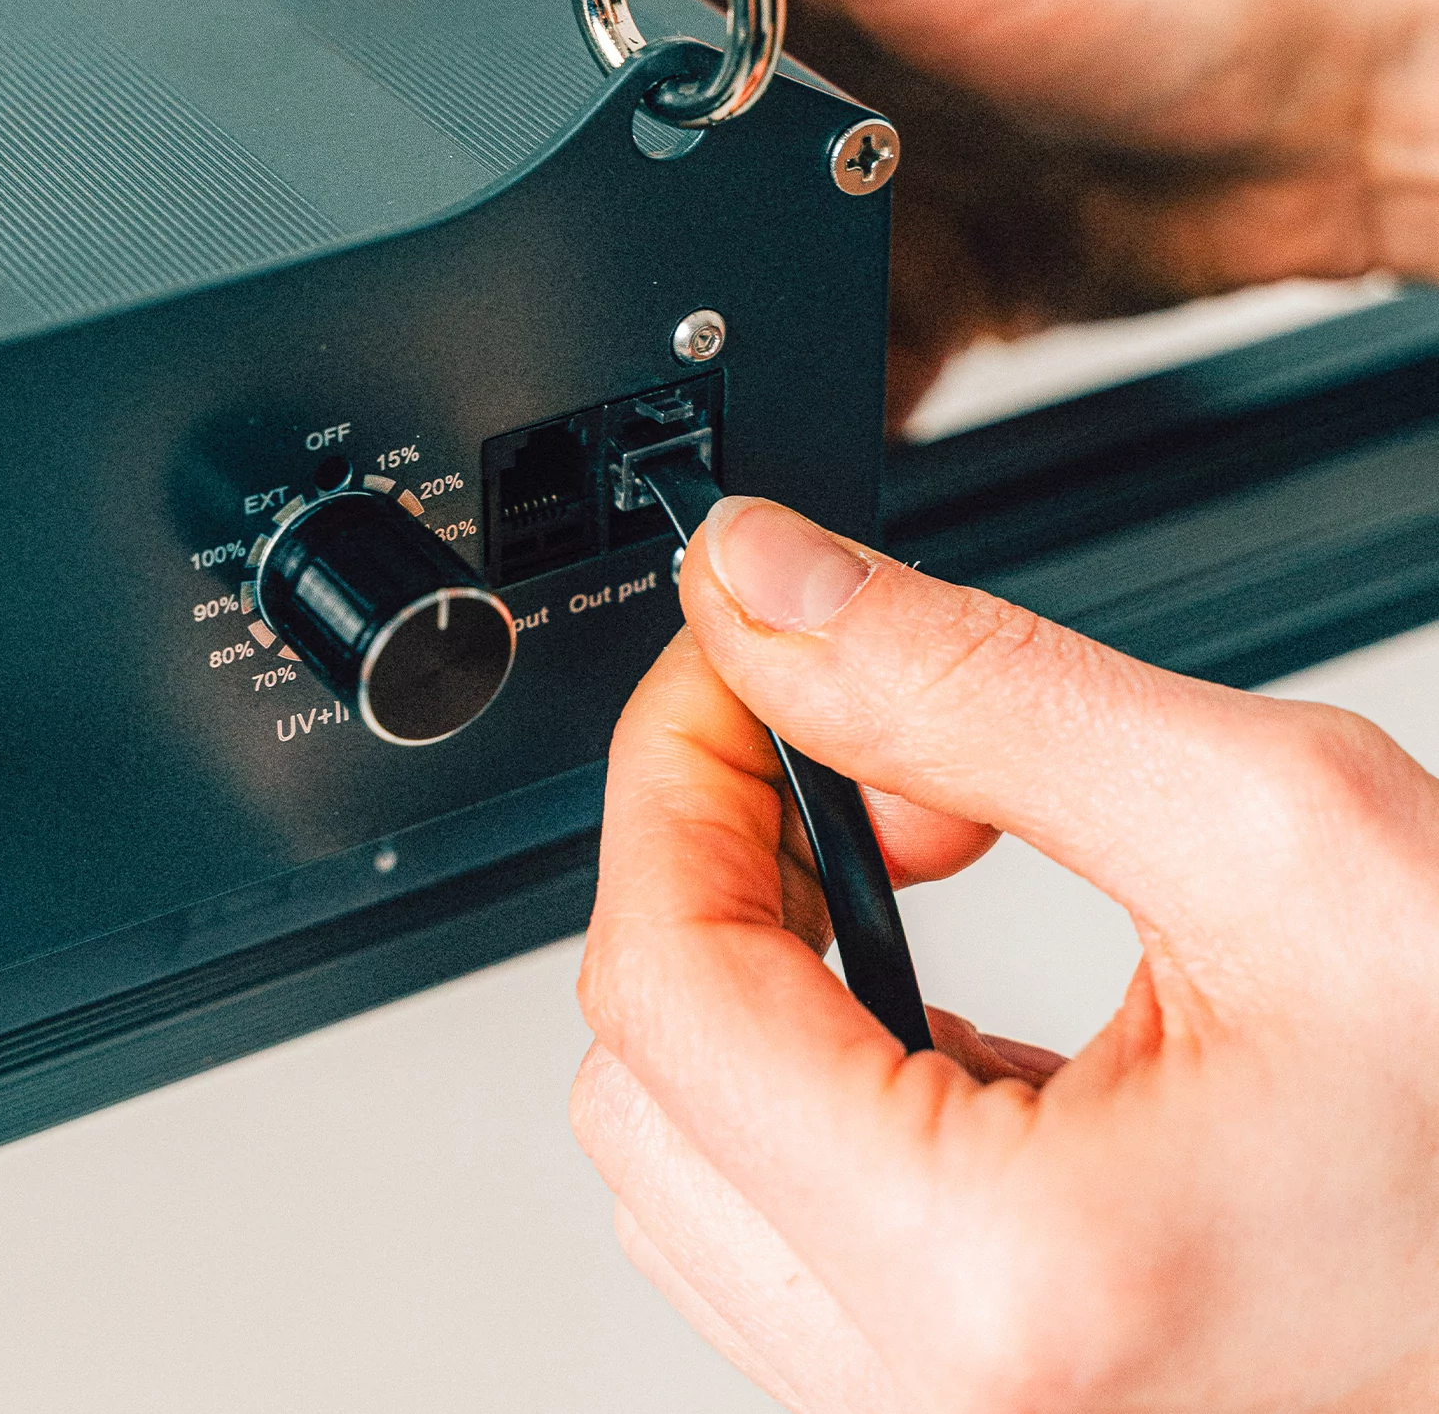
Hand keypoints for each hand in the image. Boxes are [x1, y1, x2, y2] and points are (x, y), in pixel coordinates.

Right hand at [327, 0, 1438, 420]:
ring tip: (589, 422)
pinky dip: (747, 439)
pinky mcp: (856, 307)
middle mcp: (729, 83)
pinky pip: (764, 394)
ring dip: (622, 376)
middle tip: (460, 336)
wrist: (1305, 116)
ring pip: (650, 313)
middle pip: (550, 189)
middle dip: (504, 268)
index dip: (396, 81)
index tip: (336, 168)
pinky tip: (723, 461)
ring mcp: (788, 207)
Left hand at [572, 494, 1438, 1410]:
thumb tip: (766, 591)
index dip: (669, 771)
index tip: (729, 657)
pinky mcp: (974, 1394)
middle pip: (644, 1075)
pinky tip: (937, 978)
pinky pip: (785, 1219)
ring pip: (691, 1153)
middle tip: (842, 743)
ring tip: (923, 853)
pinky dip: (816, 1059)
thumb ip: (973, 691)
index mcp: (1003, 1283)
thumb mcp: (1280, 832)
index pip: (661, 983)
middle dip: (716, 858)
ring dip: (763, 958)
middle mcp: (942, 1401)